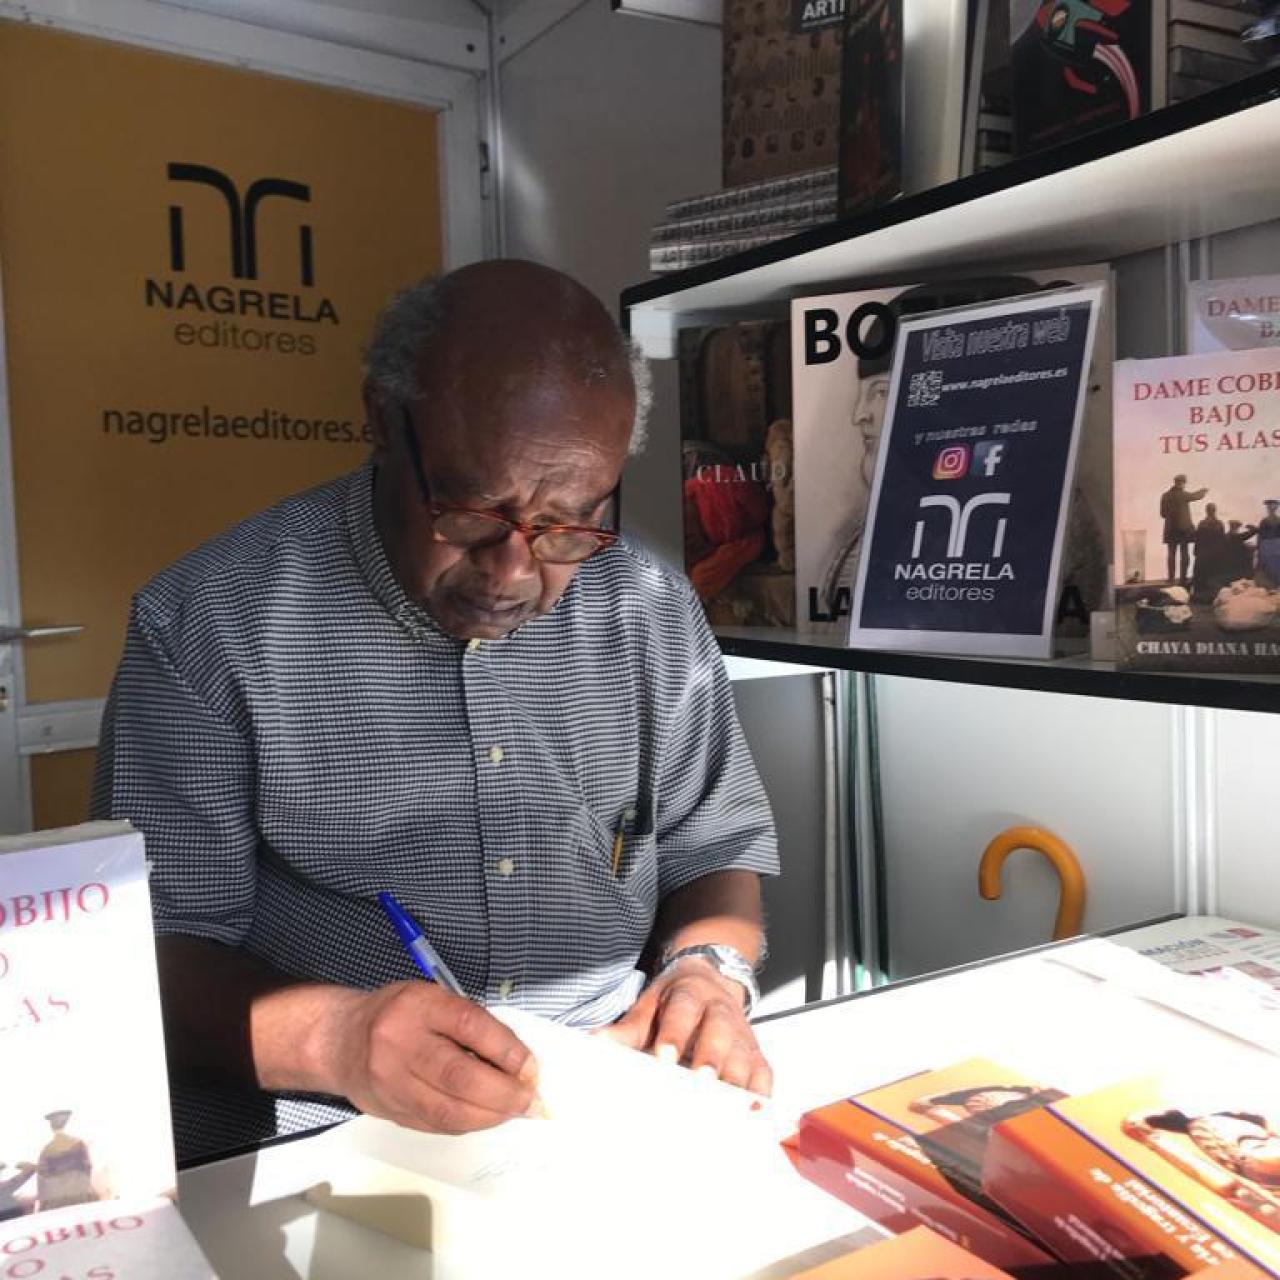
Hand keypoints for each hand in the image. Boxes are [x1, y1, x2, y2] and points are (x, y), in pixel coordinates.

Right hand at [319, 981, 539, 1133]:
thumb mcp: (433, 999)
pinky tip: (487, 1117)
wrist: (339, 1040)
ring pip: (448, 1110)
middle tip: (530, 1099)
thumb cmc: (398, 1014)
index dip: (506, 1050)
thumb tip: (517, 1061)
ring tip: (515, 1112)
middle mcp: (401, 1043)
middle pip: (459, 1076)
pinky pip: (437, 1124)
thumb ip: (470, 1024)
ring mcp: (392, 1082)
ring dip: (491, 1116)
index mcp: (419, 1005)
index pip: (470, 1026)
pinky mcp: (391, 1111)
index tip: (531, 1067)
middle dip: (504, 1094)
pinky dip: (469, 1123)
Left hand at [602, 959, 771, 1094]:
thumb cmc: (674, 1003)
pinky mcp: (755, 1054)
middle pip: (719, 1032)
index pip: (684, 1011)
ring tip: (725, 1110)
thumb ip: (628, 1029)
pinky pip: (763, 1073)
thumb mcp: (649, 1006)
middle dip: (711, 1059)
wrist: (709, 980)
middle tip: (701, 1084)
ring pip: (743, 1055)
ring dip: (736, 1082)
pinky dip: (761, 1093)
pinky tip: (754, 1114)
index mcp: (690, 994)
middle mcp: (720, 1012)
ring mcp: (741, 1034)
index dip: (675, 1034)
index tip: (663, 1058)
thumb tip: (597, 1043)